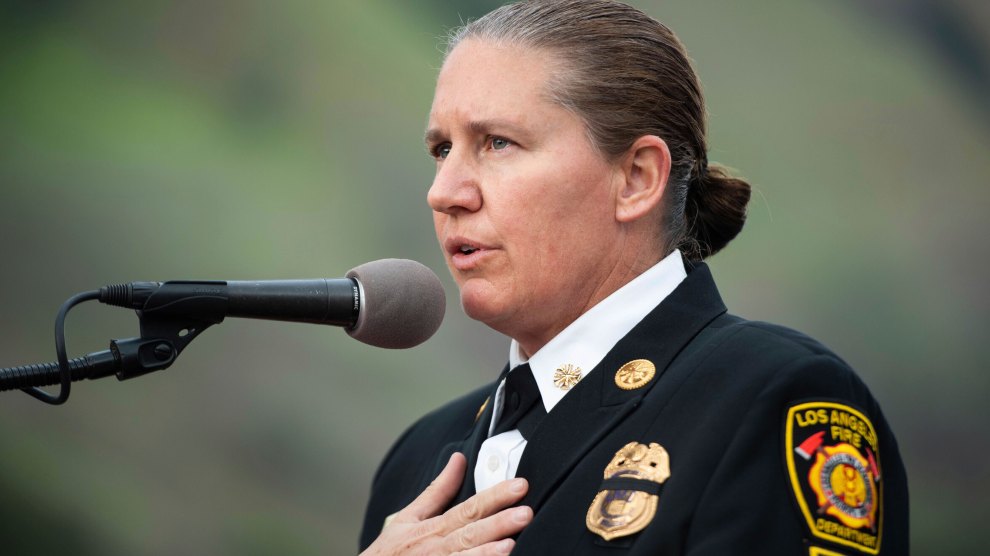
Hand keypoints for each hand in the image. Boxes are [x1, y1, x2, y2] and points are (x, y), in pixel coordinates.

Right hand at [360, 452, 531, 554]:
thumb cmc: (390, 551)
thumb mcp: (408, 517)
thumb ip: (437, 490)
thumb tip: (459, 458)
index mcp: (431, 527)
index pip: (468, 508)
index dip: (494, 497)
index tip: (519, 485)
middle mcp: (435, 547)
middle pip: (470, 533)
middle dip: (498, 523)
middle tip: (525, 513)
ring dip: (487, 552)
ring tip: (511, 544)